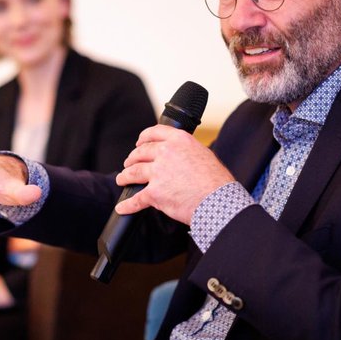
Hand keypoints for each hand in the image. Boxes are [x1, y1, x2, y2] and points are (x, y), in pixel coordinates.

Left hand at [112, 125, 236, 223]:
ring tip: (122, 180)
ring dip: (125, 176)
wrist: (218, 200)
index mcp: (179, 140)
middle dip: (132, 159)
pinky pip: (136, 199)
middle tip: (129, 163)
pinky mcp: (154, 193)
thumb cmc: (217, 181)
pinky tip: (122, 207)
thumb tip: (182, 156)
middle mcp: (166, 152)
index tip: (139, 143)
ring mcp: (158, 172)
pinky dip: (127, 204)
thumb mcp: (204, 154)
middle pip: (140, 153)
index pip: (154, 132)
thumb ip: (187, 151)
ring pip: (133, 172)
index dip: (143, 138)